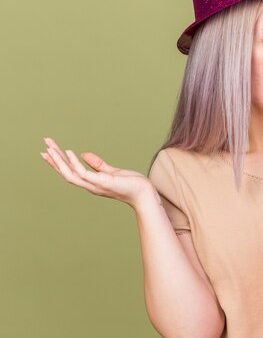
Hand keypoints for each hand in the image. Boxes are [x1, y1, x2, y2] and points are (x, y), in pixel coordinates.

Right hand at [41, 137, 156, 208]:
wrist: (144, 193)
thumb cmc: (131, 184)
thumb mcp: (112, 171)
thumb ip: (98, 164)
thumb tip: (83, 154)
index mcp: (91, 182)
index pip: (70, 172)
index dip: (58, 163)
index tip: (48, 151)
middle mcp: (90, 185)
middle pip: (66, 173)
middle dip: (54, 159)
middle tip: (44, 145)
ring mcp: (95, 185)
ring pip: (70, 174)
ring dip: (59, 161)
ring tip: (50, 147)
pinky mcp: (102, 182)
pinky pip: (83, 173)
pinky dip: (75, 163)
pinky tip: (69, 152)